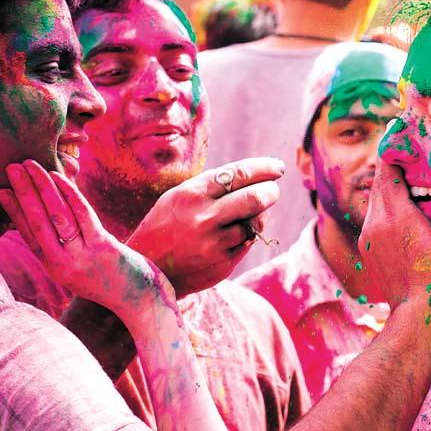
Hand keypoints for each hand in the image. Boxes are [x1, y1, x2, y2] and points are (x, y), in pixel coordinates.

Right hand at [0, 161, 171, 319]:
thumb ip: (66, 250)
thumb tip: (55, 221)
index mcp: (56, 268)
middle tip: (12, 168)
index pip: (28, 235)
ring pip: (57, 216)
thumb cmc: (115, 281)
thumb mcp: (82, 270)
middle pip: (37, 222)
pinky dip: (69, 194)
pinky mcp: (103, 247)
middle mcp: (64, 263)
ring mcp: (82, 255)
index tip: (2, 191)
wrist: (142, 301)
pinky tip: (58, 178)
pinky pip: (82, 215)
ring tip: (30, 167)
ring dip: (42, 187)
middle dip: (23, 192)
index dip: (14, 212)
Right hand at [126, 157, 284, 296]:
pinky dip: (248, 235)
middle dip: (270, 191)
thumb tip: (257, 179)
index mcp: (191, 194)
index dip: (264, 168)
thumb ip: (214, 187)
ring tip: (251, 213)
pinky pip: (248, 242)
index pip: (238, 174)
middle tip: (273, 189)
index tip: (277, 167)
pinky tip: (237, 232)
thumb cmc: (166, 225)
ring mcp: (214, 244)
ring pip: (255, 223)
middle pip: (254, 198)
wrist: (147, 270)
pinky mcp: (223, 264)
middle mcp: (204, 218)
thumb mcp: (179, 197)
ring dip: (260, 215)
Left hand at [357, 162, 430, 324]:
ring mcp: (377, 244)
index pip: (385, 170)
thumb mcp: (413, 223)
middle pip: (384, 187)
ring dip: (401, 191)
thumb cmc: (427, 271)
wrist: (422, 314)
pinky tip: (419, 213)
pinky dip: (402, 212)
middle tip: (417, 151)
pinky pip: (390, 225)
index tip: (407, 132)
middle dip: (398, 169)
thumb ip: (396, 190)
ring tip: (421, 179)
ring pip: (388, 205)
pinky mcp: (384, 259)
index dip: (396, 150)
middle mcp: (373, 226)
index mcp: (382, 214)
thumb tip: (389, 159)